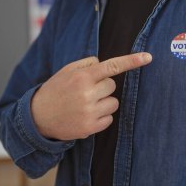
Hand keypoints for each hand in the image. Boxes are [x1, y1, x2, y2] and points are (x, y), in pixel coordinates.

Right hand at [31, 53, 151, 140]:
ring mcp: (89, 112)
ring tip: (86, 104)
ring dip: (104, 102)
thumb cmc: (55, 91)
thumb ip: (86, 65)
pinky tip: (86, 115)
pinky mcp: (91, 127)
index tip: (148, 57)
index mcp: (81, 77)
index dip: (132, 61)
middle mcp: (87, 94)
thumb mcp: (66, 71)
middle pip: (113, 85)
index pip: (112, 66)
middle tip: (86, 91)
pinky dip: (102, 116)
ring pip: (114, 102)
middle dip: (103, 86)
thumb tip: (104, 63)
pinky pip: (110, 118)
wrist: (37, 118)